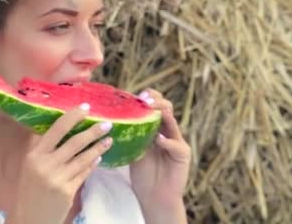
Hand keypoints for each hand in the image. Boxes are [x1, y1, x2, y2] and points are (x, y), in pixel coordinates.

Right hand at [11, 106, 112, 223]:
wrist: (30, 218)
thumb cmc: (30, 188)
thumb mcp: (29, 165)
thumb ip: (40, 147)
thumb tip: (56, 124)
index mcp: (34, 154)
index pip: (56, 129)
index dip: (72, 117)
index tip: (85, 108)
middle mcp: (45, 165)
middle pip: (74, 142)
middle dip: (93, 131)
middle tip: (107, 123)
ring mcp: (57, 179)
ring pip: (83, 158)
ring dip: (98, 147)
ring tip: (109, 139)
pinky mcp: (67, 191)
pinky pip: (84, 173)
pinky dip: (93, 163)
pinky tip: (99, 157)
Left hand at [130, 89, 190, 220]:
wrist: (154, 196)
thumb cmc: (142, 173)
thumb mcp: (132, 149)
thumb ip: (129, 134)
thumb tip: (108, 118)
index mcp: (155, 127)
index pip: (155, 104)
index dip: (147, 97)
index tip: (135, 95)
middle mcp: (167, 130)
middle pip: (166, 107)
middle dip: (155, 100)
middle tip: (144, 100)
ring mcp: (177, 141)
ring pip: (172, 121)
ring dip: (161, 113)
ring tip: (150, 109)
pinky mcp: (183, 154)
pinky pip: (176, 144)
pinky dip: (167, 141)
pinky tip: (158, 140)